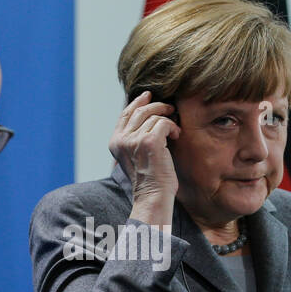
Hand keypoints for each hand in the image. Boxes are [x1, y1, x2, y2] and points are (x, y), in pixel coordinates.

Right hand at [109, 90, 179, 226]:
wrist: (152, 196)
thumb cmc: (149, 179)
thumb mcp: (135, 155)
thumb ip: (135, 137)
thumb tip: (148, 113)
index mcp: (115, 142)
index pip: (125, 114)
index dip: (138, 102)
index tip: (149, 95)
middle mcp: (121, 139)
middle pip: (140, 111)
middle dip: (157, 106)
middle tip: (170, 108)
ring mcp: (134, 140)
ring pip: (154, 116)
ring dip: (168, 120)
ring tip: (174, 131)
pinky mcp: (149, 141)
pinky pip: (164, 123)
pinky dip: (173, 127)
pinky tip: (176, 136)